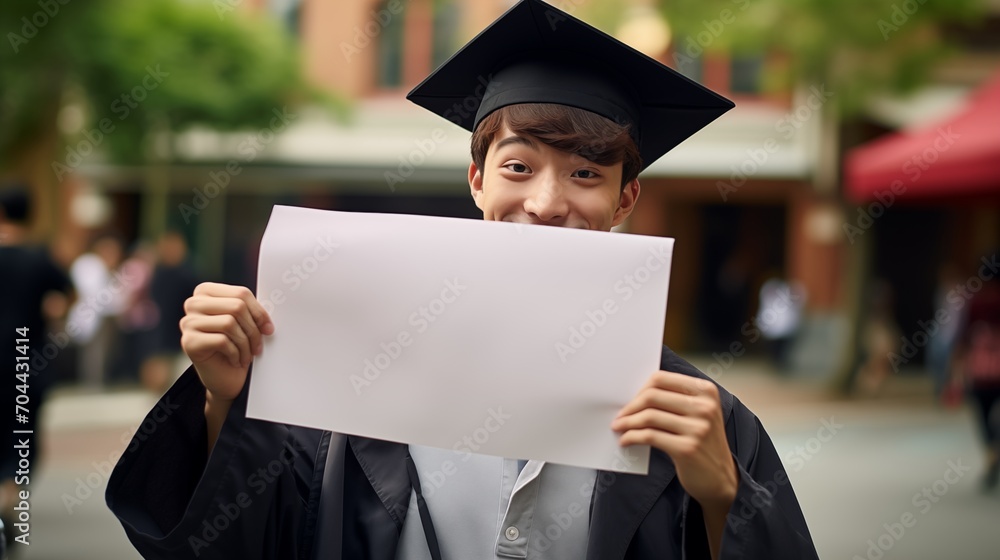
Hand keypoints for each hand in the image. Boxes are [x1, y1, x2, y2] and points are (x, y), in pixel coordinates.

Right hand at [180, 282, 273, 404]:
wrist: (225, 377)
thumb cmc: (236, 346)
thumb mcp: (244, 322)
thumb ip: (250, 309)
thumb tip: (272, 304)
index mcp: (206, 292)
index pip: (241, 293)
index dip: (259, 312)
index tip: (268, 328)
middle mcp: (193, 303)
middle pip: (236, 306)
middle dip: (253, 329)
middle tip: (258, 346)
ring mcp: (188, 322)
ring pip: (229, 323)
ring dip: (245, 343)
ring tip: (248, 355)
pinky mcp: (189, 341)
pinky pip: (222, 341)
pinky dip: (235, 353)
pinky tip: (236, 360)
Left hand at [611, 371, 737, 507]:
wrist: (721, 478)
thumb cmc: (702, 442)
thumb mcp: (698, 414)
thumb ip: (674, 400)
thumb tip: (635, 396)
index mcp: (706, 391)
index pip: (661, 379)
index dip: (640, 389)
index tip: (630, 401)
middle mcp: (704, 407)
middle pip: (652, 396)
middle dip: (630, 406)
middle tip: (619, 416)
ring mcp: (698, 428)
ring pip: (649, 416)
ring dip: (628, 422)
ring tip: (619, 427)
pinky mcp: (687, 448)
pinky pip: (649, 436)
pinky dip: (632, 437)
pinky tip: (626, 441)